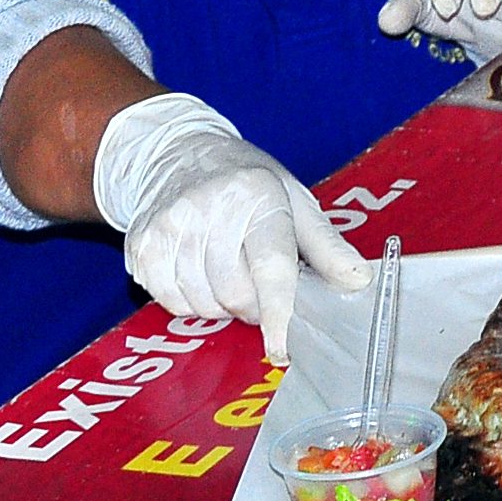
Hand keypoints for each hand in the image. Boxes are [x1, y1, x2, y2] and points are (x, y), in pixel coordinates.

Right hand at [91, 93, 371, 364]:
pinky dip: (190, 300)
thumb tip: (359, 280)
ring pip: (202, 304)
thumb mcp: (295, 200)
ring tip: (226, 270)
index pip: (271, 267)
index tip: (281, 348)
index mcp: (257, 195)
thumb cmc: (247, 181)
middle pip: (235, 294)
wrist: (177, 152)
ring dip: (220, 303)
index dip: (278, 314)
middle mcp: (209, 208)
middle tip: (257, 282)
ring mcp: (169, 225)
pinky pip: (171, 301)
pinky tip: (196, 270)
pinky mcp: (141, 244)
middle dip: (252, 304)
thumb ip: (326, 246)